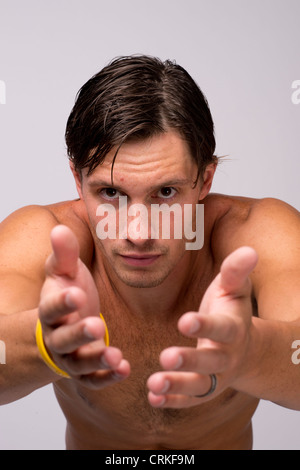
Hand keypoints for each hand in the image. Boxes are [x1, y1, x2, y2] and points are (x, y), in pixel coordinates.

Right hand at [38, 225, 129, 387]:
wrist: (64, 322)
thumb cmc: (67, 291)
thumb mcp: (64, 272)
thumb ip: (64, 254)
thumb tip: (58, 229)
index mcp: (49, 310)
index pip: (51, 308)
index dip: (63, 302)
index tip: (77, 293)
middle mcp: (56, 336)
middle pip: (64, 339)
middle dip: (79, 333)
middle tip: (97, 325)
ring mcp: (69, 356)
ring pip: (78, 363)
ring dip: (96, 360)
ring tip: (115, 355)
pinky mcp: (84, 370)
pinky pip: (93, 379)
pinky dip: (107, 377)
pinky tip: (125, 368)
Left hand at [147, 246, 257, 407]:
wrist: (245, 348)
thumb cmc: (231, 312)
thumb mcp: (234, 289)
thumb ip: (236, 272)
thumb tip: (250, 250)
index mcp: (233, 329)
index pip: (220, 328)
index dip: (204, 325)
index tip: (184, 321)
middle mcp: (226, 356)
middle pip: (210, 362)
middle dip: (189, 360)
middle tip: (166, 357)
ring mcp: (216, 376)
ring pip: (199, 385)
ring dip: (177, 385)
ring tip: (154, 383)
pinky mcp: (204, 389)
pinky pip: (190, 400)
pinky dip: (173, 401)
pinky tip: (153, 398)